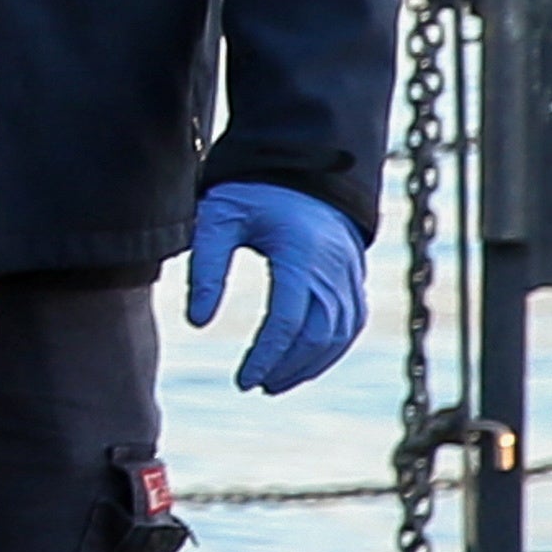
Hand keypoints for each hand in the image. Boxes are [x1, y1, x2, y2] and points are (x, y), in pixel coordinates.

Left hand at [189, 182, 367, 394]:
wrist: (301, 166)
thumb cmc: (252, 193)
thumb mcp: (218, 220)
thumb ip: (205, 268)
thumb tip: (197, 323)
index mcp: (301, 254)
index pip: (288, 320)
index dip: (267, 357)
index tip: (244, 381)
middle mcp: (333, 268)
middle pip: (319, 334)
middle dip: (288, 367)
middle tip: (254, 386)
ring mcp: (350, 273)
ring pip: (340, 332)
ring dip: (310, 364)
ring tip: (273, 383)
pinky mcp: (354, 276)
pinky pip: (351, 321)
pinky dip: (331, 348)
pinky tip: (303, 364)